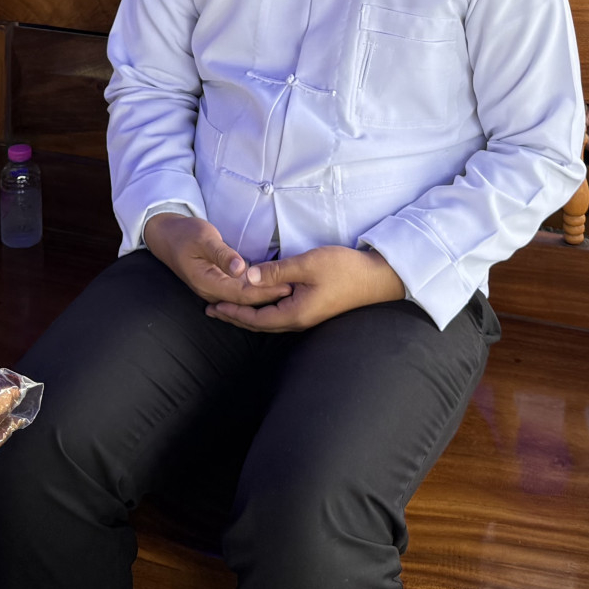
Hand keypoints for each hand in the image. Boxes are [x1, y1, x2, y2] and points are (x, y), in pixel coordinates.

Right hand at [144, 212, 292, 307]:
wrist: (165, 236)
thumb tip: (241, 269)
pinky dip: (255, 291)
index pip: (242, 293)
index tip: (287, 285)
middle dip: (270, 296)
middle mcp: (210, 292)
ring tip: (289, 290)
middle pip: (245, 300)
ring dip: (265, 295)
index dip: (266, 291)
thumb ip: (222, 254)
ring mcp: (213, 291)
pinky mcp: (217, 285)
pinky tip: (271, 288)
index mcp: (207, 282)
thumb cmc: (184, 233)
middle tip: (295, 289)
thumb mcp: (203, 238)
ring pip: (243, 299)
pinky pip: (239, 293)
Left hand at [203, 245, 405, 332]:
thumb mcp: (307, 264)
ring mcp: (307, 317)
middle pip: (260, 324)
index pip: (255, 319)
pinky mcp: (313, 310)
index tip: (213, 306)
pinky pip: (280, 315)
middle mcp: (299, 321)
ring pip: (270, 320)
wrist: (376, 278)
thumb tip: (247, 276)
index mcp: (295, 313)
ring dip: (247, 315)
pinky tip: (259, 302)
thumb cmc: (344, 269)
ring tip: (229, 308)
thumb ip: (276, 271)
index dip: (233, 313)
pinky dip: (262, 310)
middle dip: (235, 317)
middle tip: (212, 310)